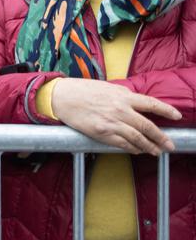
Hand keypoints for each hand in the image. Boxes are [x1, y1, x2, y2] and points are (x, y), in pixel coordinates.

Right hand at [51, 78, 179, 154]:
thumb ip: (123, 96)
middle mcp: (120, 110)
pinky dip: (132, 148)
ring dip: (149, 146)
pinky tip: (137, 150)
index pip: (152, 104)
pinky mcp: (101, 133)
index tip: (177, 116)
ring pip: (137, 138)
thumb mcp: (107, 88)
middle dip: (161, 137)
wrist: (62, 96)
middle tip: (170, 145)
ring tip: (156, 151)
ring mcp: (111, 122)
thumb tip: (136, 104)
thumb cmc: (82, 90)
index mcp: (123, 96)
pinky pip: (122, 144)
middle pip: (147, 126)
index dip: (167, 111)